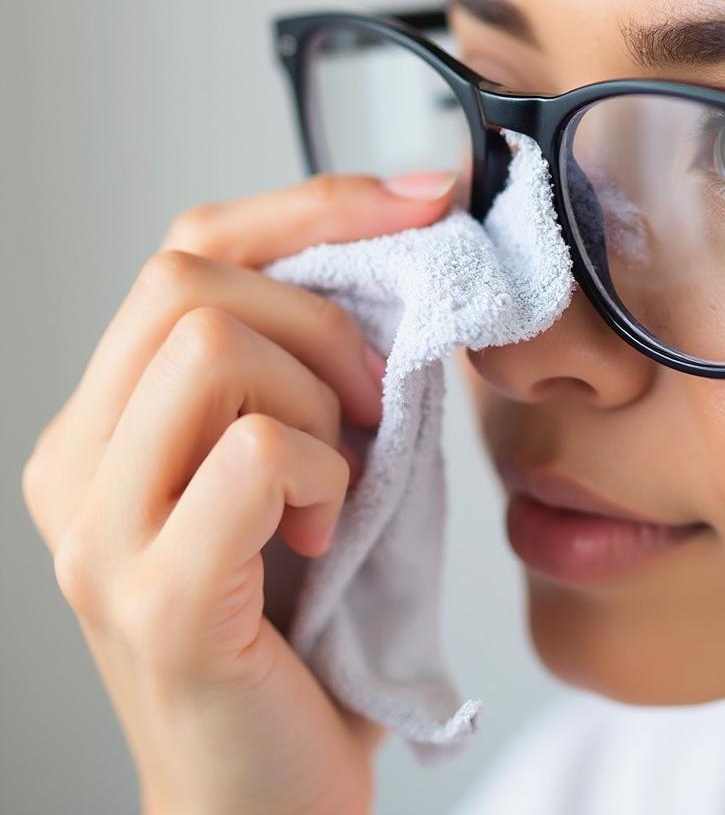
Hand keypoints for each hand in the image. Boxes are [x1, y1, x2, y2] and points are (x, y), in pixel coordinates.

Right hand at [21, 169, 457, 814]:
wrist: (265, 798)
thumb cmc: (304, 626)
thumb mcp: (307, 464)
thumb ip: (311, 370)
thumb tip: (401, 250)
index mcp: (109, 420)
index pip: (187, 248)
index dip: (312, 204)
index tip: (421, 197)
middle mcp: (76, 463)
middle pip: (188, 280)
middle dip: (319, 320)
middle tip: (372, 402)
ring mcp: (98, 532)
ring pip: (210, 347)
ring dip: (319, 399)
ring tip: (340, 480)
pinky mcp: (154, 598)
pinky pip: (253, 452)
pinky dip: (323, 474)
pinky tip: (326, 535)